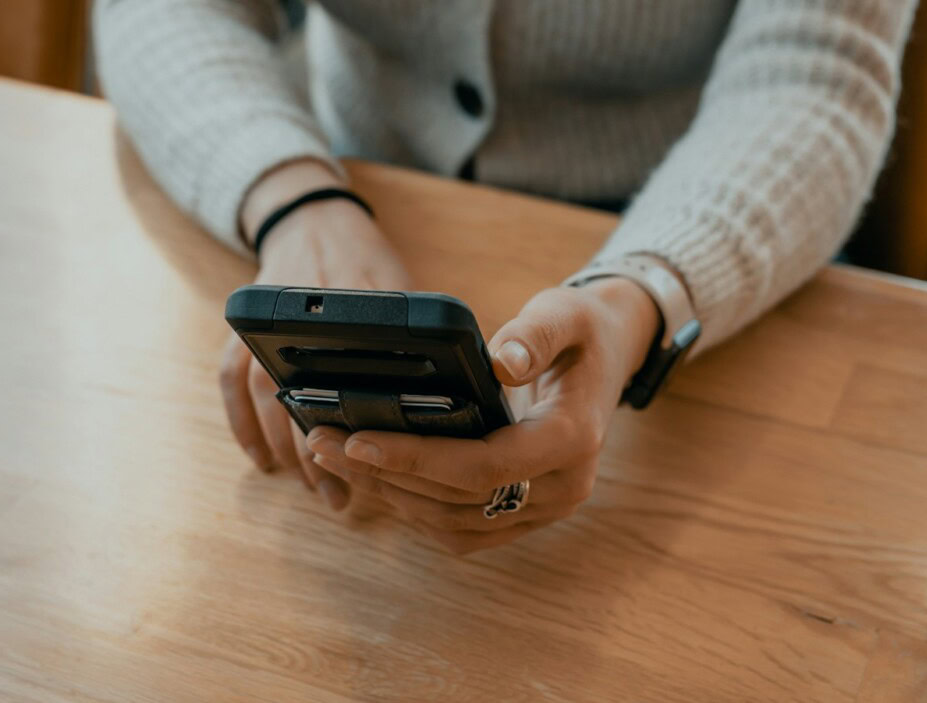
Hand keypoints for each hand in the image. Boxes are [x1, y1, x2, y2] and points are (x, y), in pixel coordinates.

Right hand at [220, 159, 413, 511]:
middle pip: (300, 395)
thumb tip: (454, 396)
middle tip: (339, 497)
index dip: (358, 425)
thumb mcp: (402, 288)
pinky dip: (242, 426)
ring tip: (312, 488)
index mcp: (348, 306)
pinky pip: (231, 382)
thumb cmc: (366, 259)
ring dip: (286, 450)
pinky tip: (262, 462)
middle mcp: (300, 316)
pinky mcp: (242, 330)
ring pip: (264, 397)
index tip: (372, 463)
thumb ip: (416, 335)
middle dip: (319, 454)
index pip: (350, 373)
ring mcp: (265, 324)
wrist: (313, 219)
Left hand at [307, 277, 659, 553]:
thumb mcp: (564, 313)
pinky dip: (414, 510)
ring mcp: (544, 509)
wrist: (606, 360)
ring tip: (333, 458)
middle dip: (383, 474)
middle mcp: (563, 487)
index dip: (416, 457)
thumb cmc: (578, 332)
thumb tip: (501, 363)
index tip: (356, 439)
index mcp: (573, 439)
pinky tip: (374, 479)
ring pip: (453, 523)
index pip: (485, 465)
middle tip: (321, 443)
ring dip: (390, 496)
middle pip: (458, 500)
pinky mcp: (525, 516)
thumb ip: (535, 334)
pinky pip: (462, 531)